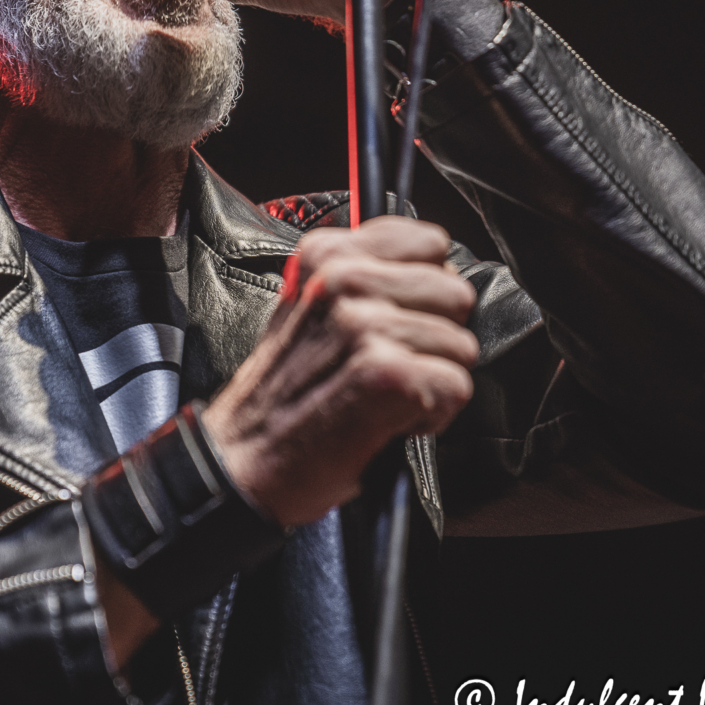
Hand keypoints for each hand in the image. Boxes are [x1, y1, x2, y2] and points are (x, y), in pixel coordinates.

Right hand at [201, 216, 477, 526]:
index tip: (398, 319)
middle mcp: (343, 281)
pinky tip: (386, 420)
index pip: (430, 243)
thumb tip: (435, 267)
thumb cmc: (281, 397)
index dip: (426, 291)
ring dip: (431, 380)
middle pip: (456, 294)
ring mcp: (364, 325)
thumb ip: (364, 275)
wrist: (243, 461)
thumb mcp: (307, 308)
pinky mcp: (386, 373)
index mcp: (326, 256)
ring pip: (461, 346)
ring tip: (380, 395)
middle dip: (436, 337)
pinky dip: (431, 417)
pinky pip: (456, 388)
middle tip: (386, 366)